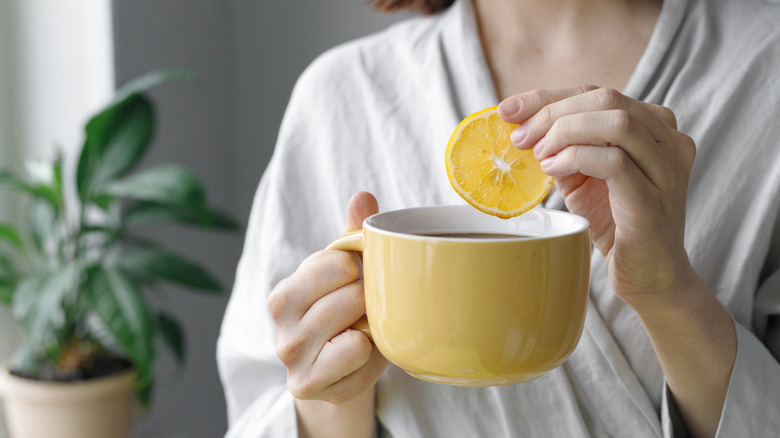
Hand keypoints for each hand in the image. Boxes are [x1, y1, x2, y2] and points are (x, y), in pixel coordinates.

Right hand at [267, 192, 387, 403]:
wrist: (337, 373)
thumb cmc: (341, 316)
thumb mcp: (345, 275)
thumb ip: (352, 236)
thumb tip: (362, 196)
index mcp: (283, 293)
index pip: (334, 263)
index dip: (358, 269)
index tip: (358, 279)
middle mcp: (280, 326)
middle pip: (347, 294)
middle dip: (366, 299)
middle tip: (365, 309)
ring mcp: (291, 359)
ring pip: (351, 326)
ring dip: (369, 326)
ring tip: (363, 329)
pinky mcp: (307, 385)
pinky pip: (356, 355)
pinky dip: (370, 355)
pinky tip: (361, 354)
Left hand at [498, 85, 696, 305]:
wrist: (650, 276)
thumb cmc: (617, 224)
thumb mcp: (585, 177)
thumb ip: (564, 148)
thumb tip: (519, 125)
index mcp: (654, 127)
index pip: (597, 94)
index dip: (548, 97)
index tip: (508, 110)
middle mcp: (669, 140)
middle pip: (606, 99)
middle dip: (552, 113)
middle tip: (519, 137)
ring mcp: (667, 168)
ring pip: (615, 122)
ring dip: (564, 132)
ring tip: (538, 155)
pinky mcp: (653, 198)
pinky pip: (612, 161)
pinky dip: (575, 158)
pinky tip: (553, 171)